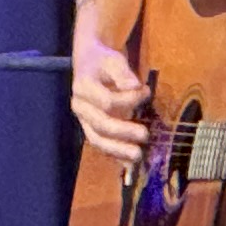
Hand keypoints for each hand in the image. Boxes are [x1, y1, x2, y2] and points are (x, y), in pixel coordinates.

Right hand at [71, 6, 151, 165]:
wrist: (89, 64)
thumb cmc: (103, 61)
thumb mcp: (113, 59)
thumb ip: (123, 72)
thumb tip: (135, 85)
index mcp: (83, 87)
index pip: (106, 101)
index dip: (128, 100)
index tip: (146, 92)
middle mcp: (80, 106)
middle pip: (100, 125)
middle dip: (123, 132)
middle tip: (145, 135)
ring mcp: (84, 119)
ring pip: (97, 139)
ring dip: (118, 150)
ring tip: (137, 156)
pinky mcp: (90, 128)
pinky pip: (101, 145)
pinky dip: (115, 156)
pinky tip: (129, 165)